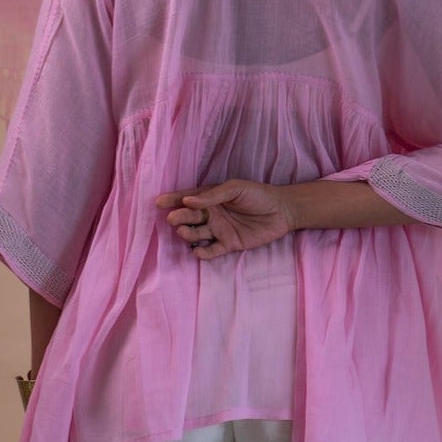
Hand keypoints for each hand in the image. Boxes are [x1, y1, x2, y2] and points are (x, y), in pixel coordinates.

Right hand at [154, 179, 294, 260]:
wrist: (282, 211)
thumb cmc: (258, 194)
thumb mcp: (235, 188)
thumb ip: (212, 196)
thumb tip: (188, 201)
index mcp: (210, 198)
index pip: (187, 199)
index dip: (172, 200)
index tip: (158, 203)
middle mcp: (211, 214)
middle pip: (189, 217)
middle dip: (179, 218)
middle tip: (173, 219)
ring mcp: (219, 230)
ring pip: (196, 235)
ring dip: (188, 234)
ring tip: (183, 232)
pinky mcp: (229, 244)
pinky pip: (211, 251)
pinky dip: (203, 253)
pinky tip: (197, 252)